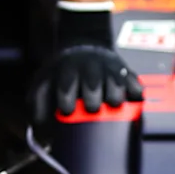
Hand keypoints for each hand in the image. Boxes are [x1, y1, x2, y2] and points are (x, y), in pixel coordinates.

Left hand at [31, 3, 141, 120]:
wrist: (82, 49)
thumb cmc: (62, 74)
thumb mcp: (44, 82)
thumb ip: (39, 102)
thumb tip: (40, 124)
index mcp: (67, 71)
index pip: (66, 85)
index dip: (66, 99)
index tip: (67, 110)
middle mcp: (89, 68)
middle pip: (92, 83)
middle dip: (92, 98)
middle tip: (92, 108)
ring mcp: (109, 69)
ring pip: (115, 81)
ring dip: (115, 95)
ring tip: (113, 105)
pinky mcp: (125, 73)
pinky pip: (134, 81)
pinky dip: (135, 90)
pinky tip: (135, 98)